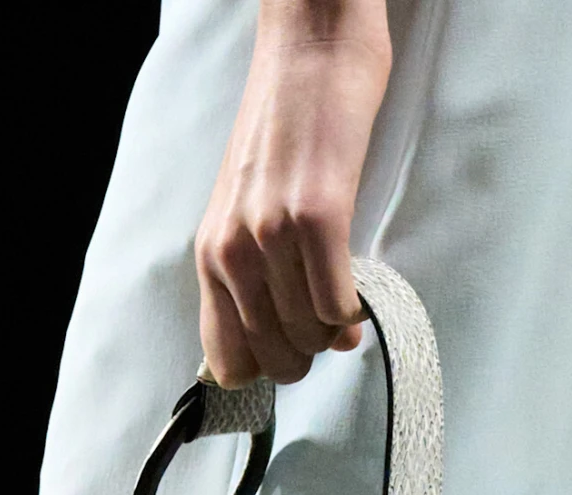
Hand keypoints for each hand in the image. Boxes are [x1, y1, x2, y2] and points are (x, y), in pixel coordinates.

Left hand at [195, 0, 391, 386]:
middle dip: (307, 357)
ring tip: (345, 304)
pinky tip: (359, 294)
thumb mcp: (248, 209)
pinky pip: (335, 304)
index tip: (291, 356)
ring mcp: (272, 235)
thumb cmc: (287, 128)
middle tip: (327, 332)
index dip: (264, 372)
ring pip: (307, 335)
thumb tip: (300, 337)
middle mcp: (232, 251)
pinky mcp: (318, 215)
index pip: (225, 360)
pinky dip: (353, 312)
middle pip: (272, 357)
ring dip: (333, 334)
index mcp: (211, 255)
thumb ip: (259, 274)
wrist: (310, 45)